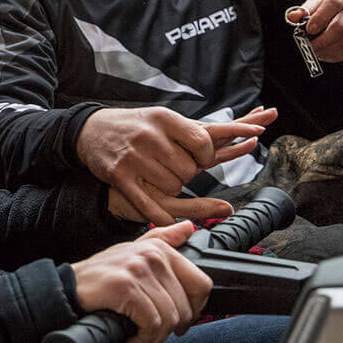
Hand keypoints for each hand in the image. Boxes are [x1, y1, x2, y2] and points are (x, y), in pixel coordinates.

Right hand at [71, 221, 211, 342]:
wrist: (67, 288)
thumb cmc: (101, 276)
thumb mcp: (132, 251)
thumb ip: (162, 239)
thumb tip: (188, 227)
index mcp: (159, 248)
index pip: (201, 284)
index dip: (194, 309)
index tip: (178, 319)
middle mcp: (152, 255)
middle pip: (186, 308)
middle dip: (170, 328)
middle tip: (151, 330)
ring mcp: (138, 270)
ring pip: (170, 319)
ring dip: (155, 336)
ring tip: (139, 334)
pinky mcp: (126, 288)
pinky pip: (152, 324)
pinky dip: (143, 339)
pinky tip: (131, 336)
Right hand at [78, 107, 264, 224]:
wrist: (90, 130)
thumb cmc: (134, 126)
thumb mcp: (165, 118)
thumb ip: (202, 130)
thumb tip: (252, 132)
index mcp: (165, 119)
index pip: (204, 142)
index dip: (210, 154)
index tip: (204, 158)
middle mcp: (150, 136)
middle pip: (190, 170)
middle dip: (187, 173)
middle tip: (173, 167)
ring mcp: (134, 157)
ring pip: (173, 187)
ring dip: (170, 189)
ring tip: (155, 176)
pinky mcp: (119, 176)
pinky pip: (148, 205)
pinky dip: (161, 217)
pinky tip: (169, 223)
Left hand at [286, 0, 342, 62]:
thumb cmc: (336, 1)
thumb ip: (306, 8)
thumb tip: (292, 17)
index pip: (334, 3)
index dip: (320, 18)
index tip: (308, 29)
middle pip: (341, 26)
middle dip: (321, 40)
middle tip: (308, 45)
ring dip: (326, 50)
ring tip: (315, 51)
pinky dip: (336, 55)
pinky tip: (326, 54)